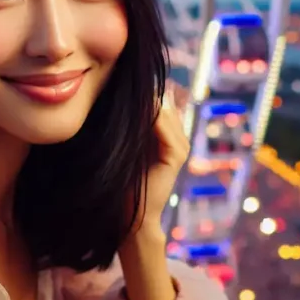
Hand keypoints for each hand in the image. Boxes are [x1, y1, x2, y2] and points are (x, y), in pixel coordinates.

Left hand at [128, 84, 190, 237]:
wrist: (132, 212)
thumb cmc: (124, 181)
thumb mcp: (128, 148)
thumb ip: (132, 126)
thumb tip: (124, 99)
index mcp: (169, 136)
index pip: (159, 104)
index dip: (141, 97)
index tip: (119, 87)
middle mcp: (179, 139)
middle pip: (162, 105)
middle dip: (141, 99)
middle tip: (120, 90)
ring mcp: (180, 147)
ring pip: (163, 113)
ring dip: (144, 106)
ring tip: (124, 100)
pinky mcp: (176, 156)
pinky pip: (164, 128)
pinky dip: (150, 118)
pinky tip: (134, 115)